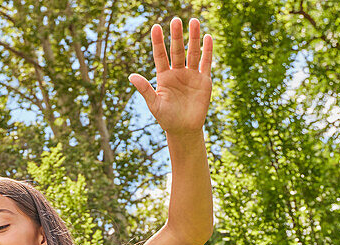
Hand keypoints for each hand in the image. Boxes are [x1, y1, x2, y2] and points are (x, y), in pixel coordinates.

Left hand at [129, 18, 212, 135]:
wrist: (184, 130)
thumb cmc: (167, 119)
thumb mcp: (154, 104)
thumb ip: (145, 89)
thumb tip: (131, 77)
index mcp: (164, 76)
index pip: (160, 55)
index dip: (158, 42)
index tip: (155, 27)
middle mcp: (177, 72)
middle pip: (177, 50)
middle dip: (177, 36)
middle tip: (176, 20)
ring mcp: (191, 75)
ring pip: (193, 53)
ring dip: (193, 38)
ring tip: (194, 21)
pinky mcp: (204, 81)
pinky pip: (206, 63)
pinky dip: (207, 51)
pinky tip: (207, 38)